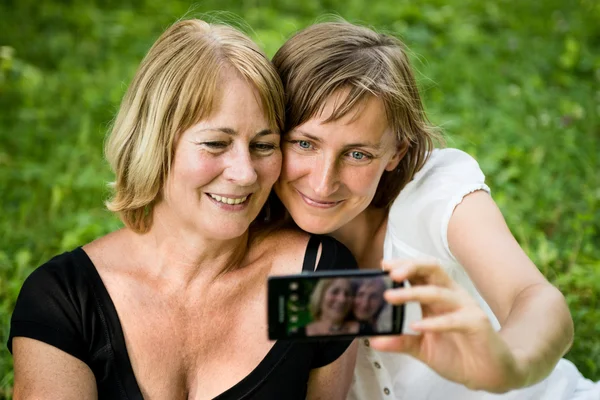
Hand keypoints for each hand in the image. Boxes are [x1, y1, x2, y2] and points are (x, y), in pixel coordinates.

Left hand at [369, 260, 526, 392]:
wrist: (488, 373)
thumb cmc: (457, 354)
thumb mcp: (422, 348)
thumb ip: (400, 342)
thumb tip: (374, 340)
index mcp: (437, 297)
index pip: (420, 272)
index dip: (402, 266)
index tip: (382, 266)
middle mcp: (451, 296)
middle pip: (431, 270)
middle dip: (410, 267)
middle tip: (390, 273)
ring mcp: (465, 308)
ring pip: (438, 292)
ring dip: (412, 293)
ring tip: (391, 297)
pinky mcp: (476, 324)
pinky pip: (453, 319)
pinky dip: (434, 322)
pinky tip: (417, 326)